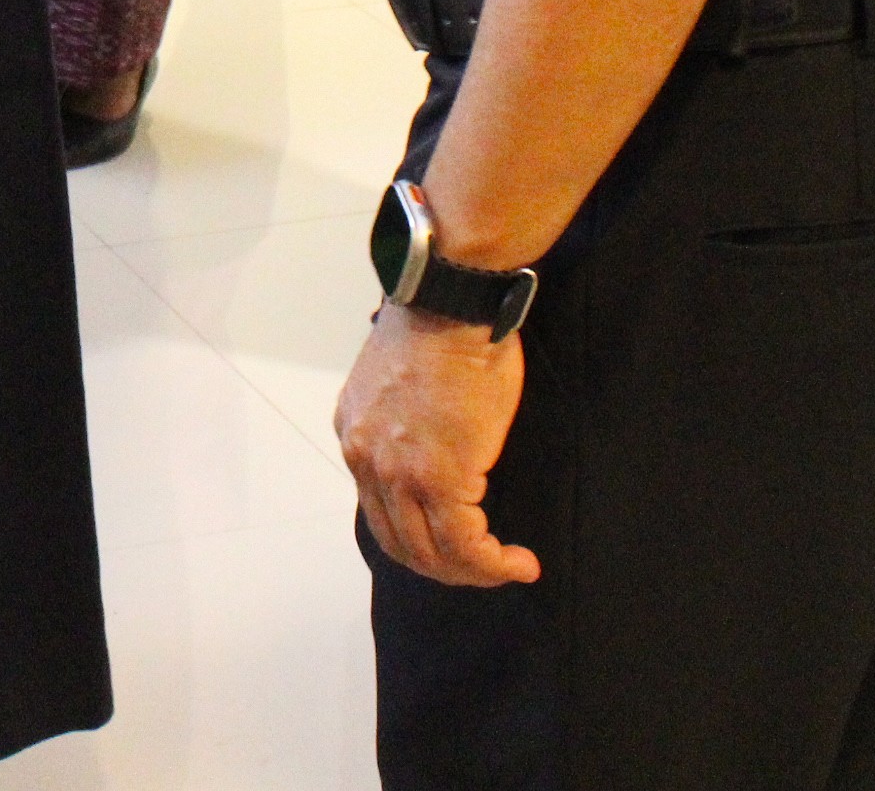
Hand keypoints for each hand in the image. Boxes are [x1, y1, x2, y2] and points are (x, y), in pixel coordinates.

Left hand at [336, 301, 539, 588]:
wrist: (452, 302)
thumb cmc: (443, 328)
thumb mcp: (402, 382)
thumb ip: (405, 423)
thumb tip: (432, 446)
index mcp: (355, 434)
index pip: (378, 510)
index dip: (419, 539)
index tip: (457, 545)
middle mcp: (365, 458)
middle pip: (399, 543)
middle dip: (446, 568)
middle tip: (486, 568)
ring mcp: (398, 472)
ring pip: (430, 554)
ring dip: (473, 572)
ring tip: (509, 567)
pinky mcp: (439, 477)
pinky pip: (465, 544)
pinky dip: (493, 563)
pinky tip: (519, 562)